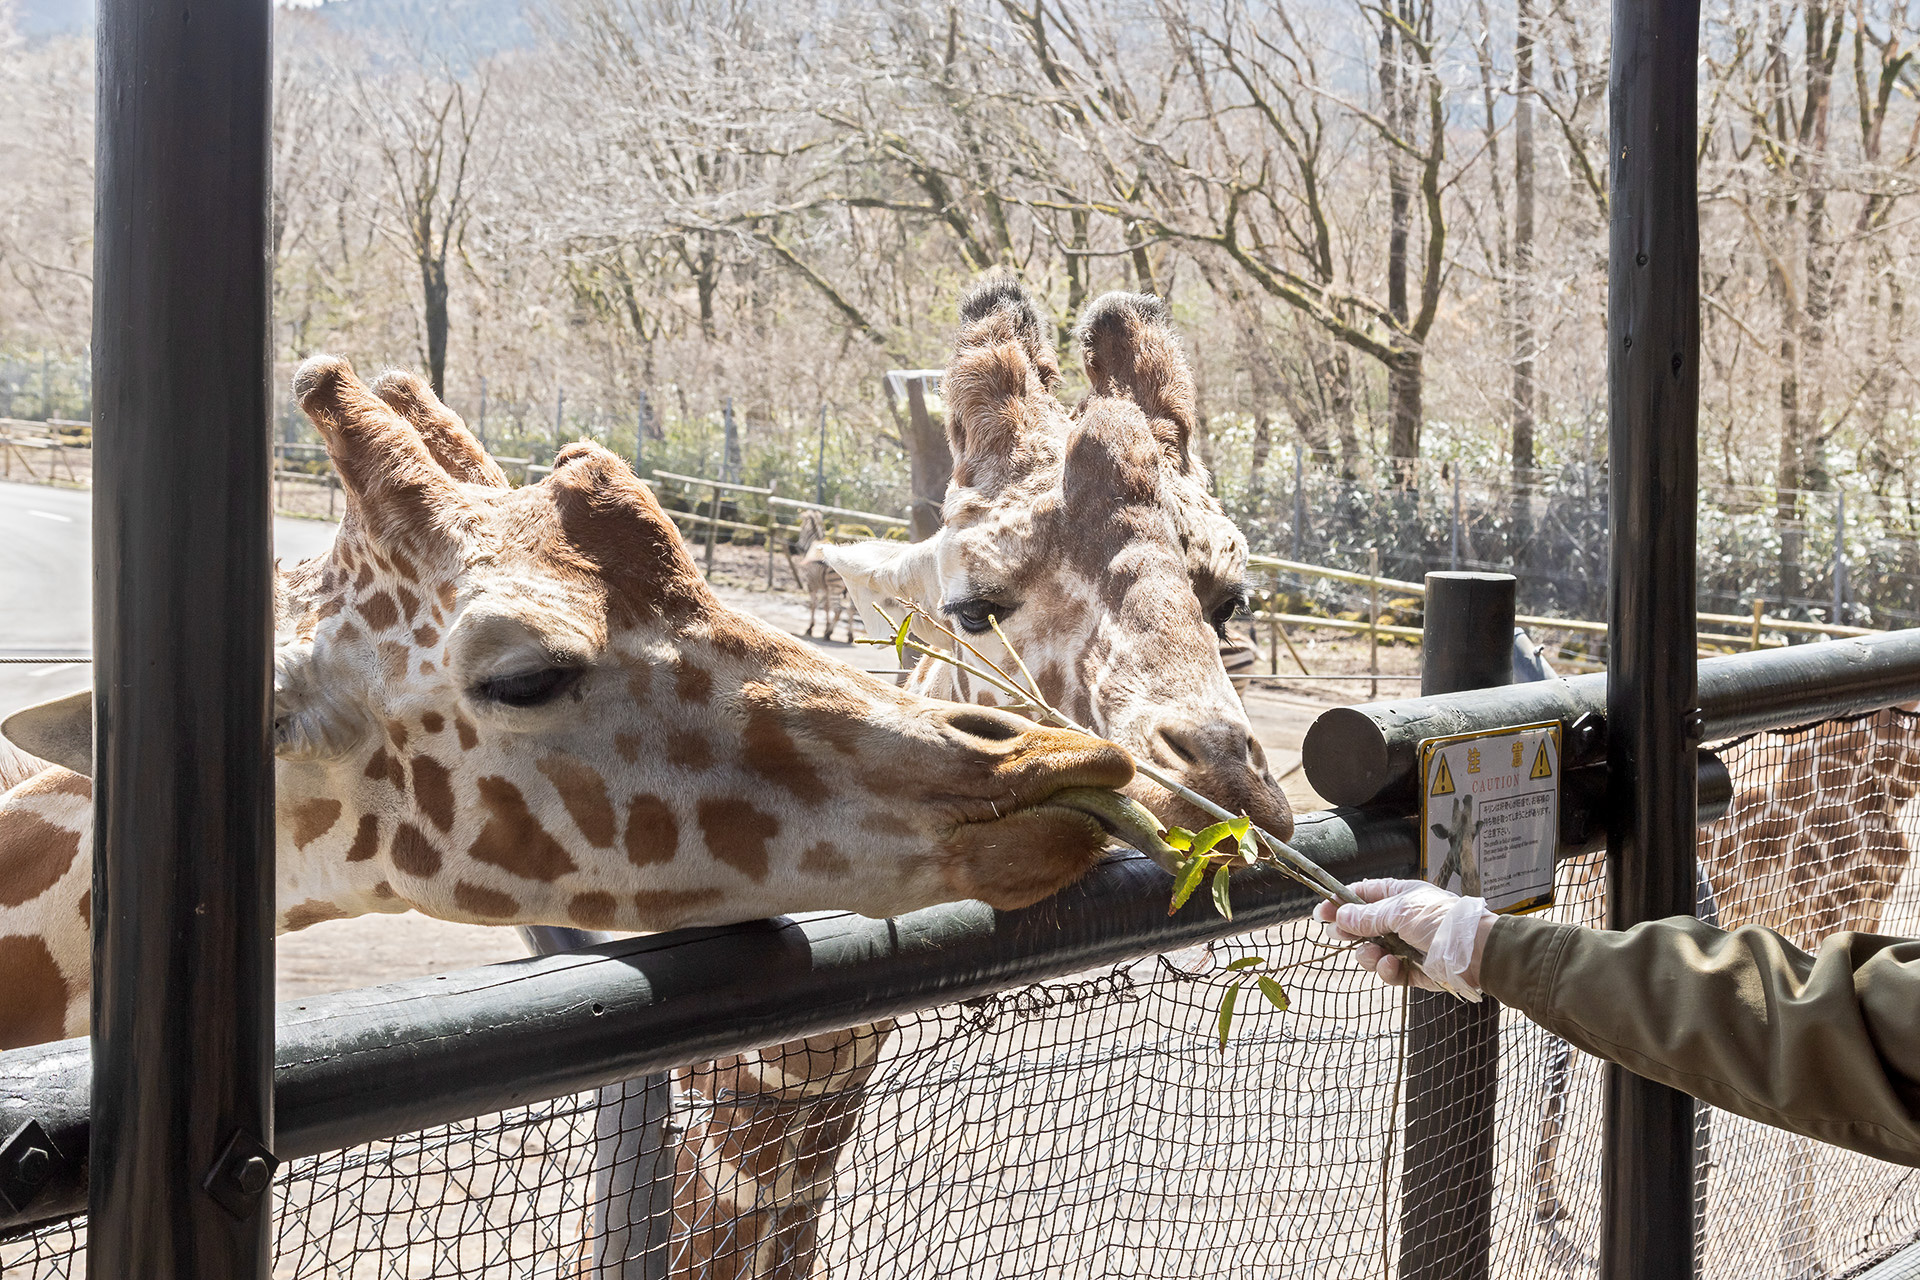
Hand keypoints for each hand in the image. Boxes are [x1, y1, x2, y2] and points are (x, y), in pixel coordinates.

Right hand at [1312, 878, 1497, 1000]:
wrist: (1475, 953)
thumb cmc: (1441, 921)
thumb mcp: (1400, 911)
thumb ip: (1367, 916)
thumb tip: (1339, 916)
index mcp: (1399, 896)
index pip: (1363, 895)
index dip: (1341, 902)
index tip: (1321, 911)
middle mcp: (1401, 920)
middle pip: (1362, 926)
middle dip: (1350, 932)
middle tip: (1341, 936)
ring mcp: (1406, 945)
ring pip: (1372, 952)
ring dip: (1368, 955)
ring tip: (1376, 955)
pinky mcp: (1413, 970)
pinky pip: (1389, 972)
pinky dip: (1388, 971)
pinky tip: (1393, 966)